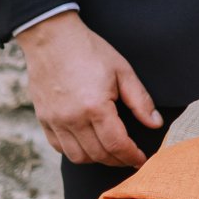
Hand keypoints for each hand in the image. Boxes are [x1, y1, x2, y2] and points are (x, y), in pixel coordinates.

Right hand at [16, 11, 161, 167]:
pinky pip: (59, 147)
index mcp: (95, 107)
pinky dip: (75, 151)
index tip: (141, 160)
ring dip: (96, 159)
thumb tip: (155, 123)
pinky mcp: (43, 119)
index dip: (132, 156)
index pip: (116, 144)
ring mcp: (55, 121)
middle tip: (129, 158)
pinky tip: (87, 144)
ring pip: (77, 156)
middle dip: (117, 160)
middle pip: (98, 154)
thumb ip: (140, 100)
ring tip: (110, 152)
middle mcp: (73, 119)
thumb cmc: (89, 50)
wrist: (52, 38)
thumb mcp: (122, 70)